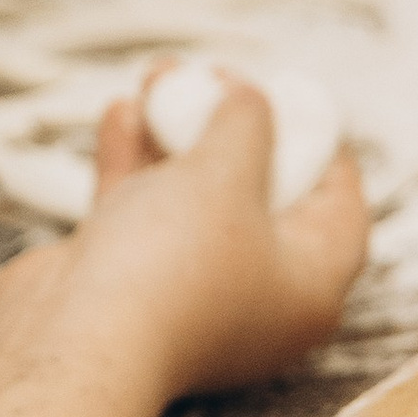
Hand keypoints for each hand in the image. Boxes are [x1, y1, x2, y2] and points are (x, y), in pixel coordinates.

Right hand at [42, 70, 369, 403]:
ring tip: (159, 76)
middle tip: (212, 79)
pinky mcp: (132, 286)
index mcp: (309, 288)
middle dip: (231, 127)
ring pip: (193, 198)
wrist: (78, 341)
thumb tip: (250, 97)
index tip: (298, 100)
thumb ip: (248, 123)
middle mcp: (257, 297)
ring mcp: (191, 293)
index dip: (325, 148)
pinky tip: (122, 111)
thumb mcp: (227, 173)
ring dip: (176, 135)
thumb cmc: (174, 265)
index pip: (339, 211)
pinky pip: (143, 212)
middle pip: (261, 196)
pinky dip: (135, 162)